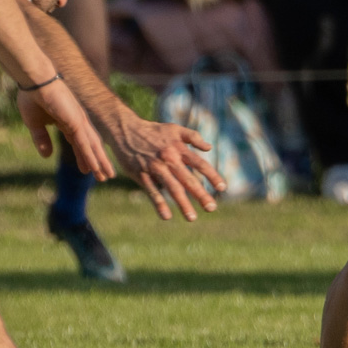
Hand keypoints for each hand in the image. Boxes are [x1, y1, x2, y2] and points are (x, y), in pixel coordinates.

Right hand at [17, 81, 115, 180]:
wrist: (35, 81)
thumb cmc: (32, 97)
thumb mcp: (35, 124)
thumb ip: (41, 139)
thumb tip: (47, 155)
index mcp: (68, 121)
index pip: (79, 143)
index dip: (84, 157)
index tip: (88, 170)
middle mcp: (77, 121)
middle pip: (91, 146)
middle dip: (98, 161)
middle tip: (105, 176)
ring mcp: (78, 121)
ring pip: (92, 147)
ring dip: (99, 162)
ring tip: (106, 177)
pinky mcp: (76, 122)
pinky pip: (84, 144)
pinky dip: (90, 156)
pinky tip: (95, 168)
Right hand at [105, 114, 228, 221]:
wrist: (125, 130)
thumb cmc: (153, 130)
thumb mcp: (175, 128)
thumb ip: (193, 137)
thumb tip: (209, 148)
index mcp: (179, 148)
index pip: (199, 164)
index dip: (212, 176)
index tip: (222, 188)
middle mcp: (169, 158)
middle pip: (188, 179)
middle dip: (200, 194)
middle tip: (212, 208)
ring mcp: (155, 167)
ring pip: (171, 187)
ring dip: (182, 203)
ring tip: (192, 218)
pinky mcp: (141, 174)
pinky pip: (151, 191)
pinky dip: (159, 203)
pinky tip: (166, 217)